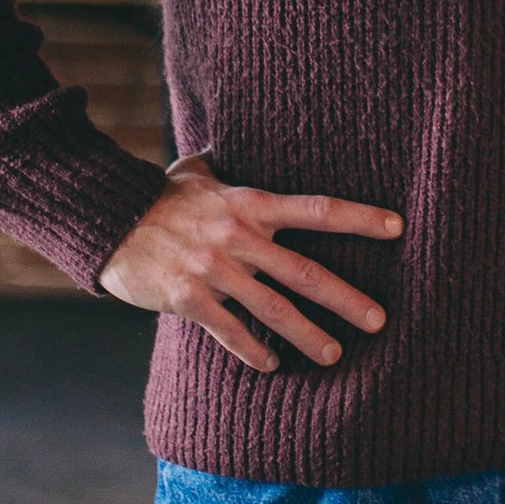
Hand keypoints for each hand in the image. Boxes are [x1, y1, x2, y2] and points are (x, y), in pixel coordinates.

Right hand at [99, 155, 401, 373]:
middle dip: (346, 299)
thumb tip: (245, 137)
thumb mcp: (199, 170)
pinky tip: (272, 366)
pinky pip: (229, 331)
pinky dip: (252, 351)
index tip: (398, 227)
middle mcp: (239, 237)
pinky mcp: (189, 299)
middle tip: (379, 320)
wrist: (106, 219)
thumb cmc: (159, 195)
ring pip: (273, 310)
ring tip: (335, 355)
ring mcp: (214, 270)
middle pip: (305, 272)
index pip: (317, 209)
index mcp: (250, 204)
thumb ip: (231, 165)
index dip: (360, 218)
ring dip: (308, 336)